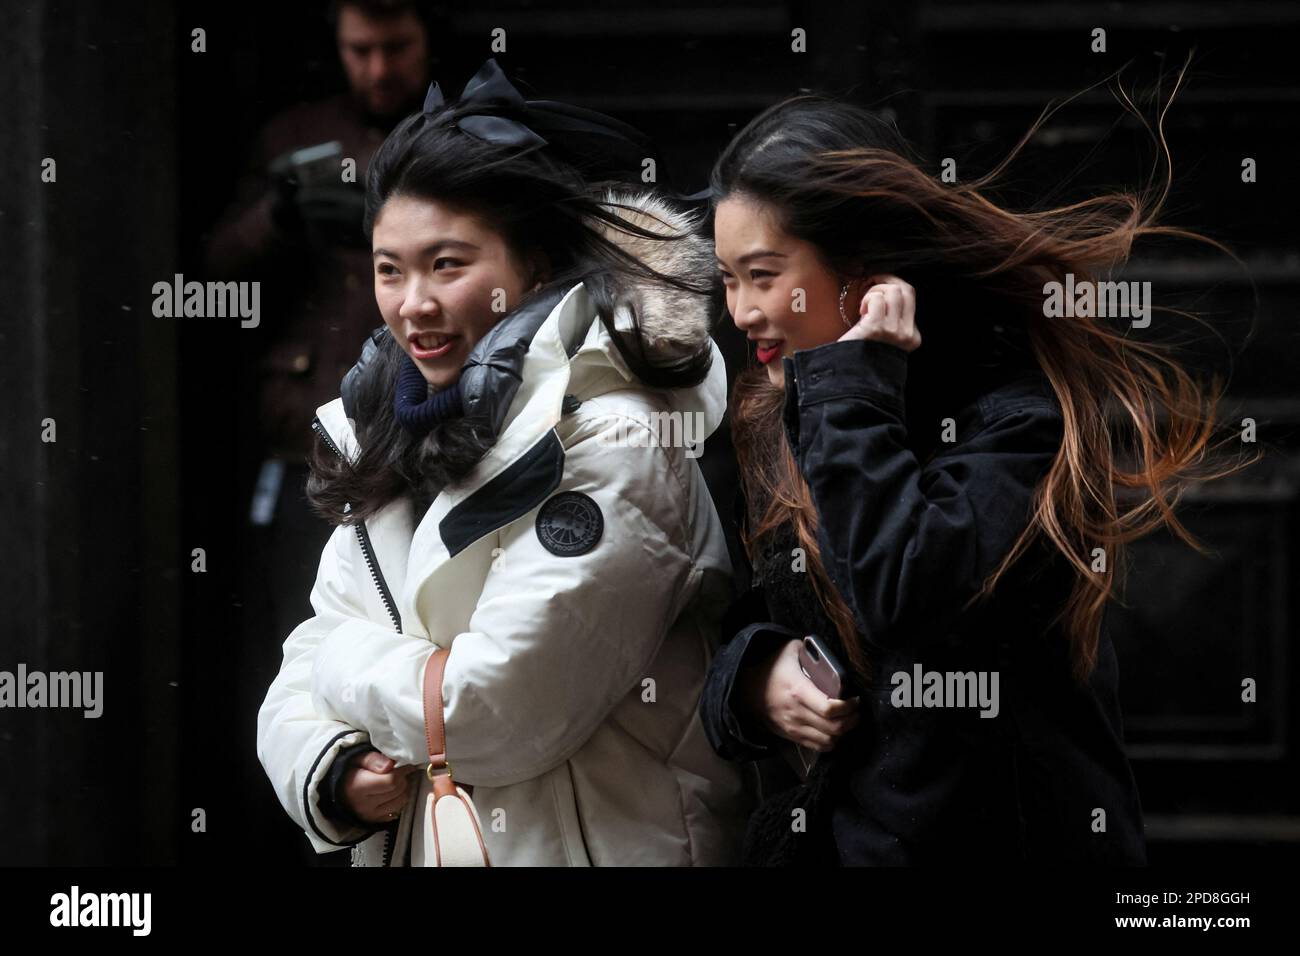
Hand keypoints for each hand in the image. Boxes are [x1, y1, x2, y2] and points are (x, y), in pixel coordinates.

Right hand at [339, 749, 421, 823]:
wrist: (339, 791)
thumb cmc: (350, 772)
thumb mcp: (358, 759)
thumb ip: (373, 760)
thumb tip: (390, 765)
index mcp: (357, 787)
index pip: (391, 781)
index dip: (402, 770)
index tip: (404, 764)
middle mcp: (363, 805)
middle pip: (398, 790)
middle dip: (402, 778)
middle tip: (398, 771)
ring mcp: (370, 815)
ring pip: (401, 801)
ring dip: (402, 790)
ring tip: (394, 781)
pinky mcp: (375, 821)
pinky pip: (397, 810)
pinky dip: (398, 800)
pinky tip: (391, 793)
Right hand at [740, 639, 860, 751]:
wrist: (746, 689)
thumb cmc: (771, 668)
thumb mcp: (789, 650)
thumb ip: (811, 650)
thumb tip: (831, 653)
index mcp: (798, 691)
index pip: (830, 709)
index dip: (849, 707)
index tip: (855, 699)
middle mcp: (796, 713)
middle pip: (834, 729)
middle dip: (852, 720)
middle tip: (856, 710)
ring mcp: (793, 727)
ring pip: (829, 742)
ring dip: (843, 732)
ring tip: (847, 720)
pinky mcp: (791, 736)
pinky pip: (818, 747)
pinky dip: (831, 741)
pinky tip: (834, 729)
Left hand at [839, 273, 920, 351]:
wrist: (847, 377)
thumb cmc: (860, 356)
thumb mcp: (885, 339)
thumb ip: (892, 320)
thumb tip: (886, 289)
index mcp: (912, 337)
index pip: (910, 298)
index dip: (892, 286)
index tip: (876, 290)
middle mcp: (907, 334)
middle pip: (907, 290)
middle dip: (886, 282)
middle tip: (869, 289)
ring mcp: (893, 331)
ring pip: (894, 291)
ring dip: (875, 291)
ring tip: (864, 305)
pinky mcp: (876, 328)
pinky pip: (877, 299)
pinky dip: (867, 299)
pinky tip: (860, 312)